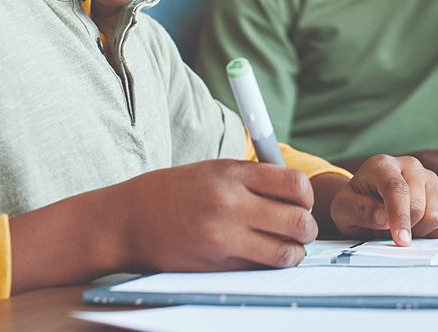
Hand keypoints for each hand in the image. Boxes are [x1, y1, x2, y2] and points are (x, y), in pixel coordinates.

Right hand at [116, 160, 316, 271]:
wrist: (131, 220)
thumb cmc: (173, 191)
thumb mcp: (214, 170)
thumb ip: (254, 178)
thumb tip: (297, 191)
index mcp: (232, 175)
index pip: (295, 184)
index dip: (306, 195)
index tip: (299, 200)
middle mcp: (230, 205)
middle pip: (299, 222)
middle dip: (306, 228)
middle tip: (298, 227)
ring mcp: (224, 239)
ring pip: (286, 253)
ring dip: (293, 251)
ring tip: (283, 244)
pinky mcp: (218, 266)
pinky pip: (261, 269)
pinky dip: (268, 264)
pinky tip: (258, 254)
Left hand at [328, 154, 437, 244]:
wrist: (368, 201)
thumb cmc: (355, 204)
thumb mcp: (343, 209)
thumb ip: (359, 211)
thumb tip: (383, 218)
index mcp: (383, 165)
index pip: (397, 189)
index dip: (400, 217)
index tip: (400, 241)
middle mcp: (410, 166)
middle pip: (420, 205)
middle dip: (406, 228)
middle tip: (389, 232)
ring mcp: (431, 179)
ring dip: (421, 232)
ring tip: (403, 228)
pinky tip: (422, 230)